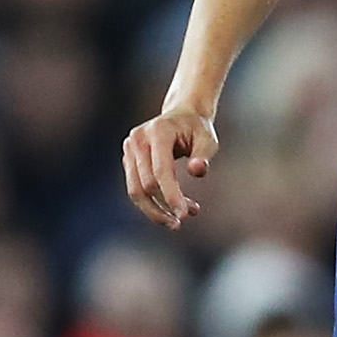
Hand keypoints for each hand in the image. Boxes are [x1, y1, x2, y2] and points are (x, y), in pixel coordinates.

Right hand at [122, 110, 217, 229]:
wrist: (181, 115)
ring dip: (156, 211)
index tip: (184, 215)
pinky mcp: (128, 160)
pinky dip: (152, 203)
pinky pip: (135, 188)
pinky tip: (171, 208)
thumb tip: (197, 170)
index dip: (172, 195)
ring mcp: (129, 149)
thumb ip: (204, 155)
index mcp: (158, 131)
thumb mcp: (208, 139)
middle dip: (166, 205)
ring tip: (178, 220)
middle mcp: (138, 139)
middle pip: (146, 184)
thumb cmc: (197, 129)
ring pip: (136, 191)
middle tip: (190, 215)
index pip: (161, 170)